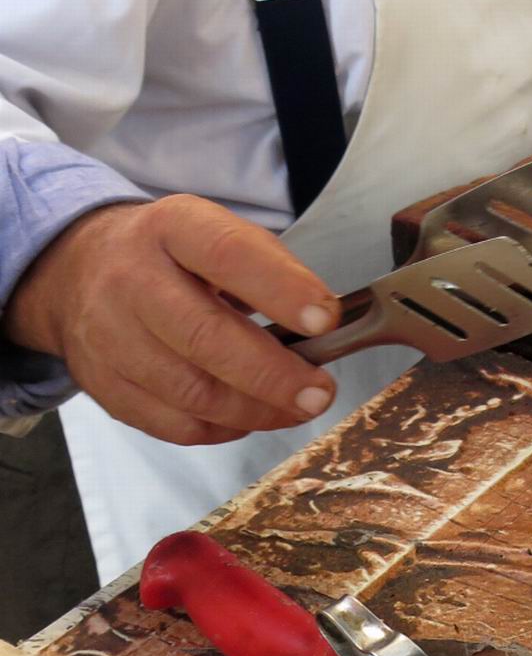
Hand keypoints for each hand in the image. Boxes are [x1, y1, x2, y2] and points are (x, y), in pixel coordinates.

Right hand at [2, 197, 342, 444]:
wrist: (80, 269)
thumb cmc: (174, 254)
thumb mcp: (217, 232)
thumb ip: (270, 269)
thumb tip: (322, 324)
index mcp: (173, 227)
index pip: (229, 255)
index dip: (281, 291)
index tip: (325, 321)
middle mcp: (132, 280)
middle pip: (204, 336)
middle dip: (272, 374)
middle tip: (319, 393)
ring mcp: (109, 336)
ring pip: (188, 390)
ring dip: (254, 409)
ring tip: (298, 408)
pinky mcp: (103, 385)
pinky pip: (169, 422)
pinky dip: (220, 427)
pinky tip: (251, 416)